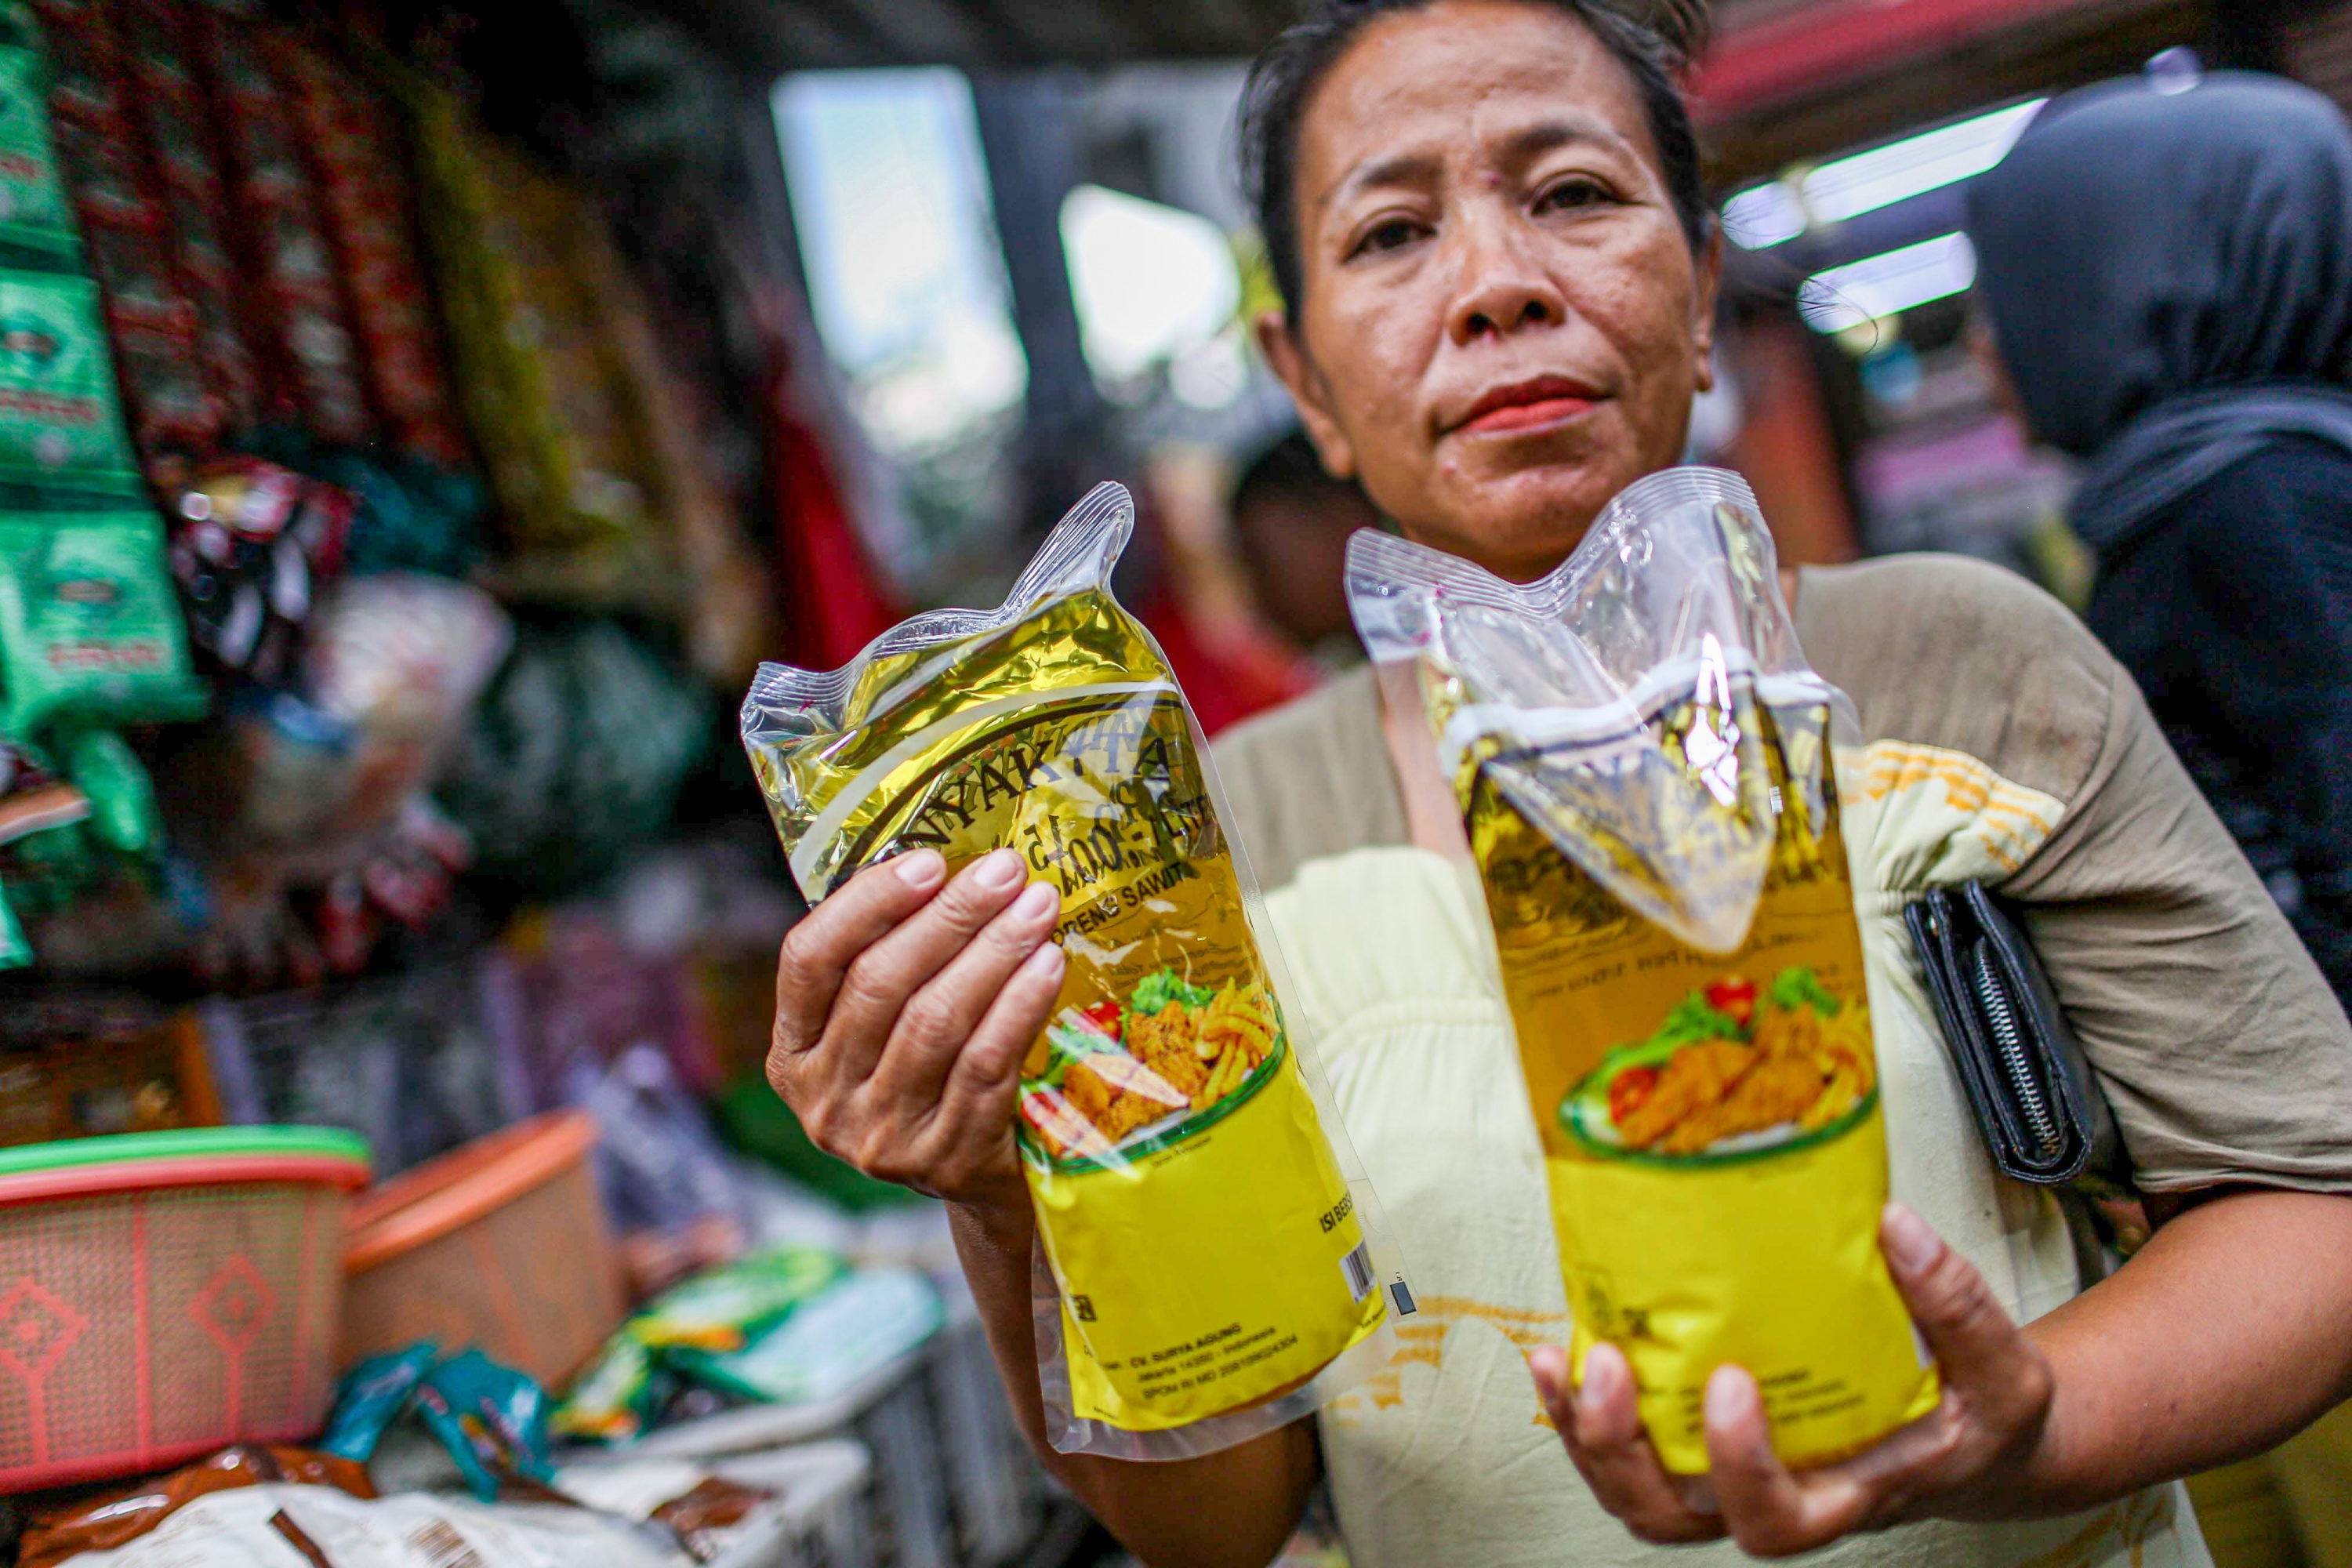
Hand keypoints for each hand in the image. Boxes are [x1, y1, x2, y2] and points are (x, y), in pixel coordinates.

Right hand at [770, 847, 1065, 1211]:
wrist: (978, 1184)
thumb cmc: (932, 1077)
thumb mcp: (884, 1029)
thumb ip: (890, 960)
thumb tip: (949, 865)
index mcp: (793, 1053)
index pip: (808, 960)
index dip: (867, 903)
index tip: (930, 861)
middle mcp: (824, 1099)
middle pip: (881, 985)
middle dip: (950, 917)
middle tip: (1006, 871)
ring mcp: (881, 1137)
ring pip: (936, 1022)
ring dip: (993, 953)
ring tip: (1037, 908)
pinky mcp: (946, 1160)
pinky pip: (986, 1066)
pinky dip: (1019, 1007)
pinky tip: (1048, 965)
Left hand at [1530, 1203, 2055, 1555]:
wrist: (1967, 1437)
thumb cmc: (1975, 1415)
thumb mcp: (1999, 1370)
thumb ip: (1957, 1305)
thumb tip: (1897, 1228)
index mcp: (1845, 1492)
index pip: (1776, 1518)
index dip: (1740, 1467)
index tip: (1732, 1384)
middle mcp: (1776, 1493)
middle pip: (1675, 1519)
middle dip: (1625, 1453)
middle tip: (1612, 1370)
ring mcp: (1729, 1472)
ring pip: (1636, 1493)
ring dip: (1586, 1434)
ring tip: (1568, 1359)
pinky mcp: (1701, 1436)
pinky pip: (1629, 1447)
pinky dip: (1583, 1409)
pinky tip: (1567, 1351)